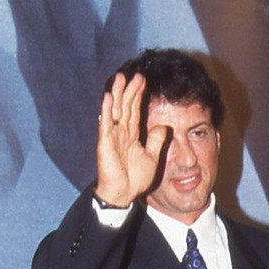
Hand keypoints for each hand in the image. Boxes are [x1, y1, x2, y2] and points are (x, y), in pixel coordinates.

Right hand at [96, 72, 168, 205]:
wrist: (123, 194)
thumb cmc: (134, 178)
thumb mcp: (152, 156)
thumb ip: (156, 140)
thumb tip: (163, 126)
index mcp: (131, 134)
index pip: (135, 110)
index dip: (138, 95)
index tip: (143, 80)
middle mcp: (120, 132)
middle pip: (125, 106)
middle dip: (129, 89)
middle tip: (135, 74)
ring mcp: (112, 136)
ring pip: (115, 110)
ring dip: (117, 93)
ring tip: (120, 77)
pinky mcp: (105, 143)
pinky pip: (106, 124)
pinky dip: (106, 110)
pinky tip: (108, 96)